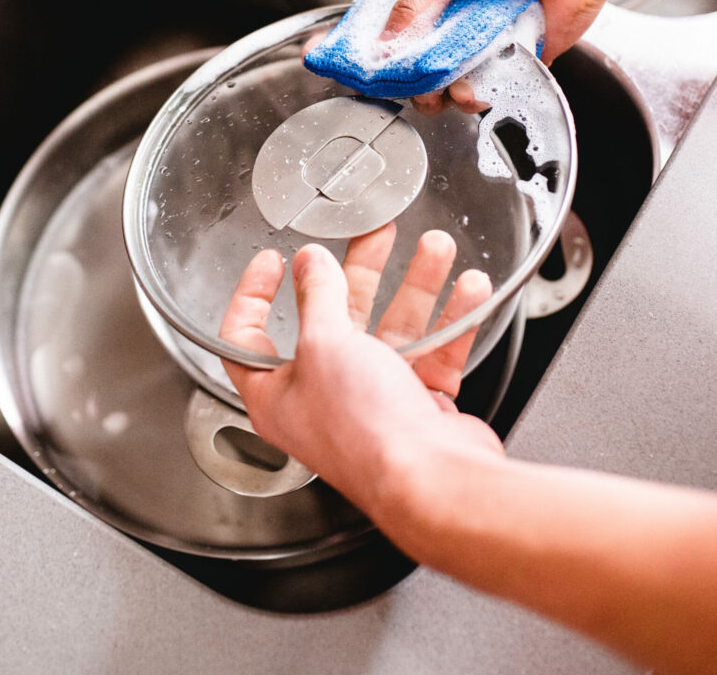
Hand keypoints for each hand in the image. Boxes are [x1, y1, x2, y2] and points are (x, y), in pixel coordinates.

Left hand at [219, 224, 503, 514]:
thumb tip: (308, 264)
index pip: (246, 337)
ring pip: (393, 329)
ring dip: (418, 285)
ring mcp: (375, 401)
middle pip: (334, 320)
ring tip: (435, 247)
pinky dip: (452, 320)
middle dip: (359, 272)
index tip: (272, 261)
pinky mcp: (420, 406)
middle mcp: (323, 398)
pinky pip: (435, 351)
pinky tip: (469, 290)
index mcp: (278, 393)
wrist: (433, 481)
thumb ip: (316, 295)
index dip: (253, 295)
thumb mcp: (325, 344)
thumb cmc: (366, 433)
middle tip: (375, 235)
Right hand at [381, 0, 616, 112]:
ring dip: (452, 93)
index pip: (402, 35)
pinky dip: (489, 90)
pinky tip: (485, 84)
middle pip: (427, 67)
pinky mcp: (519, 60)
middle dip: (419, 84)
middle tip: (421, 88)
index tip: (379, 72)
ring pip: (459, 84)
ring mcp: (489, 44)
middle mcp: (460, 23)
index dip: (388, 56)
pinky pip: (498, 86)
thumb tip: (387, 41)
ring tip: (457, 89)